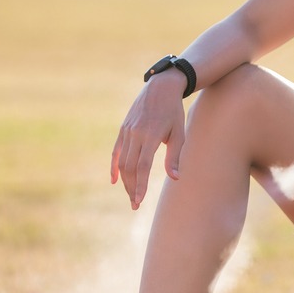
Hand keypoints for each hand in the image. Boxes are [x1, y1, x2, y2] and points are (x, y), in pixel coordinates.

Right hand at [111, 73, 186, 208]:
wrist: (160, 88)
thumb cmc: (173, 112)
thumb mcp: (179, 133)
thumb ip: (174, 156)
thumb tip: (174, 178)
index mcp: (150, 135)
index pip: (142, 166)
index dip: (139, 185)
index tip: (139, 201)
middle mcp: (135, 134)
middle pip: (129, 167)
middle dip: (131, 188)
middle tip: (135, 205)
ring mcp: (126, 131)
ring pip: (122, 161)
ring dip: (125, 181)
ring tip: (131, 195)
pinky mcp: (123, 129)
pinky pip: (116, 152)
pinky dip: (114, 167)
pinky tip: (114, 181)